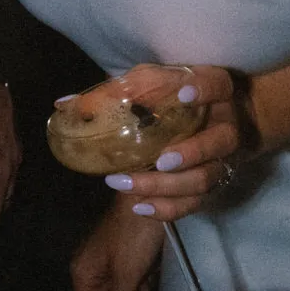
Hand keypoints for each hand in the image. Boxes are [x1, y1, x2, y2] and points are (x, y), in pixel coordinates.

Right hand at [70, 192, 163, 290]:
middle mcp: (90, 271)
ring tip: (148, 268)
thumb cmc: (133, 235)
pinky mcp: (121, 256)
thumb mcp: (127, 274)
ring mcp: (105, 263)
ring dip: (140, 290)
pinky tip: (150, 262)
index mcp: (83, 275)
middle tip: (146, 287)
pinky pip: (132, 280)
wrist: (146, 195)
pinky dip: (144, 278)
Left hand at [103, 65, 255, 222]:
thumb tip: (64, 104)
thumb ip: (115, 90)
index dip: (205, 89)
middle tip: (158, 161)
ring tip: (129, 185)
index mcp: (216, 90)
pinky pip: (196, 202)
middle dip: (190, 154)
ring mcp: (224, 158)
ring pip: (206, 178)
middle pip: (219, 142)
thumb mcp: (149, 83)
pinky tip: (141, 207)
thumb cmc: (174, 94)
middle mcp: (226, 125)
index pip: (218, 84)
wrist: (213, 120)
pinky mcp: (214, 183)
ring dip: (168, 186)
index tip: (183, 94)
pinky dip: (169, 207)